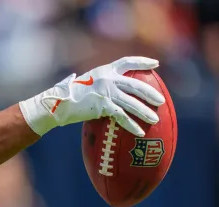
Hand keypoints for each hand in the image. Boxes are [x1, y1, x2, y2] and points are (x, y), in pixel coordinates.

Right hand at [19, 57, 166, 136]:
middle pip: (135, 84)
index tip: (156, 64)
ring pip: (131, 102)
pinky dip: (131, 125)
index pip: (127, 61)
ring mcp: (106, 91)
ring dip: (145, 111)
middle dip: (150, 93)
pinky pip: (122, 116)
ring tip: (155, 119)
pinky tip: (139, 132)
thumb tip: (109, 92)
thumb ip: (99, 84)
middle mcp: (107, 78)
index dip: (143, 61)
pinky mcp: (102, 105)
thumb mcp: (86, 84)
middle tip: (161, 101)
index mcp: (104, 70)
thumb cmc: (68, 96)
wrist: (57, 103)